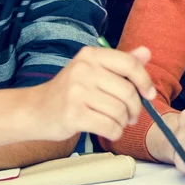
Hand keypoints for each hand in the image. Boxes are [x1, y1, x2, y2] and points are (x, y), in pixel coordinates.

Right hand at [31, 46, 155, 141]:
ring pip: (119, 111)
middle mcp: (84, 70)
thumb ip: (121, 63)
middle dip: (135, 108)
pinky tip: (111, 131)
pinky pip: (109, 126)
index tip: (150, 94)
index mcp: (92, 55)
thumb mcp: (94, 70)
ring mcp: (77, 92)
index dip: (145, 80)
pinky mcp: (73, 115)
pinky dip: (115, 132)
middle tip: (132, 116)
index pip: (130, 64)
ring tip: (119, 123)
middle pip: (128, 91)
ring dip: (124, 122)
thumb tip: (147, 52)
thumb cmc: (70, 90)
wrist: (34, 110)